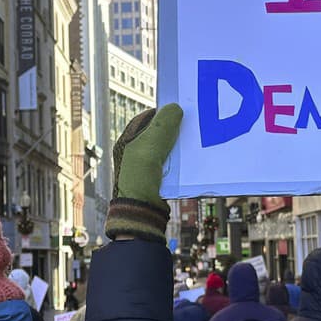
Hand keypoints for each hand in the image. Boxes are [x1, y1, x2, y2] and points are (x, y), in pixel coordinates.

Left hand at [105, 105, 182, 243]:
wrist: (140, 213)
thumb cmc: (140, 178)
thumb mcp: (149, 147)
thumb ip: (162, 126)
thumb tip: (175, 108)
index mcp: (127, 141)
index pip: (147, 119)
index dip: (163, 114)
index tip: (180, 112)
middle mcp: (135, 153)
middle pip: (158, 133)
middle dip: (174, 129)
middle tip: (190, 126)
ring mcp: (146, 167)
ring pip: (167, 148)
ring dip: (179, 146)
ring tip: (193, 143)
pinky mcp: (157, 180)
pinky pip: (171, 164)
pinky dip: (181, 161)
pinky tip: (191, 161)